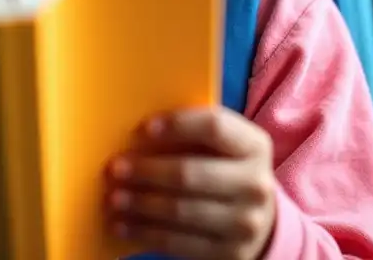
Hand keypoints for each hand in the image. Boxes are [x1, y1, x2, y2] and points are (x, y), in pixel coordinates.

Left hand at [106, 106, 276, 259]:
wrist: (257, 221)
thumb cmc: (223, 169)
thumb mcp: (221, 147)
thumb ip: (191, 135)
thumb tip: (136, 135)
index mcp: (254, 146)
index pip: (214, 127)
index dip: (177, 125)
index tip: (142, 129)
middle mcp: (255, 185)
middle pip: (191, 173)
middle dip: (147, 171)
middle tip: (115, 169)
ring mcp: (245, 223)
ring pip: (181, 211)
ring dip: (140, 205)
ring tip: (114, 198)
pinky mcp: (229, 253)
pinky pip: (179, 243)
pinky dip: (145, 233)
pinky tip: (122, 226)